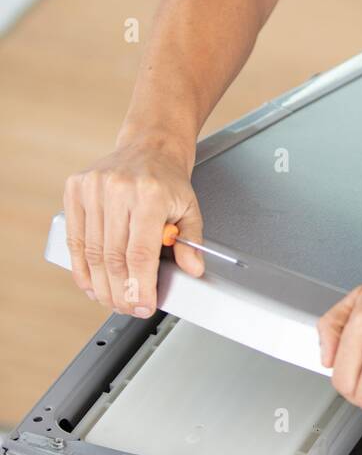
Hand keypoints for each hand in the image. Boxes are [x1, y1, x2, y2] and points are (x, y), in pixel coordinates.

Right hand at [63, 140, 204, 316]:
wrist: (149, 146)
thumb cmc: (168, 179)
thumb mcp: (190, 208)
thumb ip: (191, 241)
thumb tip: (193, 269)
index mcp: (151, 193)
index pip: (141, 254)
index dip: (140, 287)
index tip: (144, 305)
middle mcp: (119, 188)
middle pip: (114, 257)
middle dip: (121, 292)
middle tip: (128, 308)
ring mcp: (93, 187)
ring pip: (92, 252)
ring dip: (100, 285)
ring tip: (111, 300)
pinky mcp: (75, 189)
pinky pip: (75, 238)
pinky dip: (81, 266)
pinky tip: (90, 282)